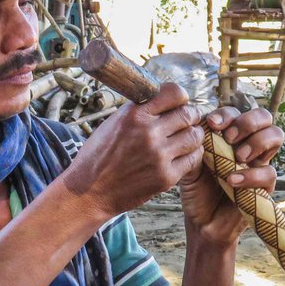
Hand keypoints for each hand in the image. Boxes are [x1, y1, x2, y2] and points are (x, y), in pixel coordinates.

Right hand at [63, 82, 203, 219]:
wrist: (89, 192)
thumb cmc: (98, 157)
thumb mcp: (113, 123)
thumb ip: (139, 111)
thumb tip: (162, 99)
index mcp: (134, 115)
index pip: (174, 93)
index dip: (180, 97)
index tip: (178, 103)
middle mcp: (148, 133)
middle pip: (188, 114)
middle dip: (190, 116)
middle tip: (187, 121)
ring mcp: (159, 156)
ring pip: (195, 136)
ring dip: (193, 135)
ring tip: (185, 138)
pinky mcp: (166, 177)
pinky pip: (193, 159)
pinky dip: (191, 154)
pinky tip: (182, 155)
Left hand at [180, 105, 284, 245]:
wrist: (203, 222)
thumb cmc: (197, 191)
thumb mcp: (190, 166)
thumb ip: (194, 147)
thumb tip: (198, 127)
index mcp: (229, 137)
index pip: (235, 112)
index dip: (226, 114)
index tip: (212, 124)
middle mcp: (248, 145)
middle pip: (264, 116)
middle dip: (248, 121)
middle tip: (229, 137)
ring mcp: (259, 163)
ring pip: (276, 134)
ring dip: (257, 140)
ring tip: (238, 156)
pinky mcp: (266, 185)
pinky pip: (269, 172)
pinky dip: (251, 175)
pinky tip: (232, 180)